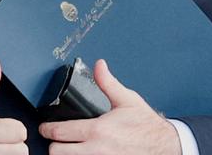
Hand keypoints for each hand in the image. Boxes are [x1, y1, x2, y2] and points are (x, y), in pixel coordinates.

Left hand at [40, 59, 180, 154]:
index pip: (59, 132)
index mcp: (97, 130)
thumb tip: (99, 65)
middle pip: (57, 152)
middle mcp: (96, 151)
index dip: (47, 129)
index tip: (45, 128)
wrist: (166, 147)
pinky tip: (80, 154)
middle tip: (55, 140)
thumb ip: (107, 83)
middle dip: (53, 145)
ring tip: (67, 148)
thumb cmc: (147, 127)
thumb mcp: (127, 100)